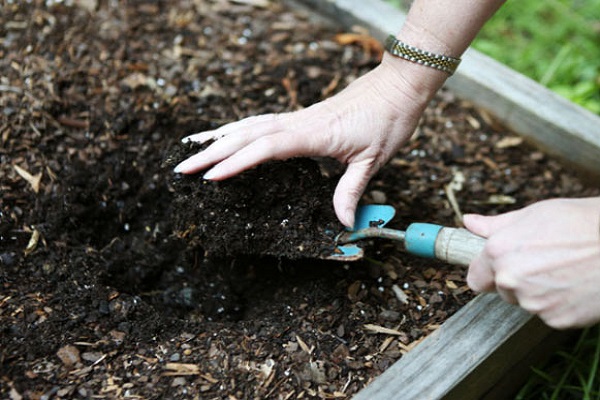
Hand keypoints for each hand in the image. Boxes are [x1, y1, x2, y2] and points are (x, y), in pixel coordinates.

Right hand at [174, 56, 443, 226]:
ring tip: (191, 148)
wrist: (398, 85)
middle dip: (211, 152)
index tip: (210, 176)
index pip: (265, 148)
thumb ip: (352, 191)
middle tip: (181, 168)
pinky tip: (228, 135)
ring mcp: (297, 117)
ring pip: (248, 125)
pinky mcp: (300, 117)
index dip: (236, 162)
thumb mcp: (373, 160)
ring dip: (218, 137)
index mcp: (313, 135)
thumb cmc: (388, 120)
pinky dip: (238, 129)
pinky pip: (260, 122)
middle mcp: (298, 123)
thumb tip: (342, 224)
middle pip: (245, 135)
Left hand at [465, 197, 599, 328]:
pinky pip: (550, 314)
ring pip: (527, 302)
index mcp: (499, 252)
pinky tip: (576, 285)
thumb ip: (496, 225)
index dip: (488, 272)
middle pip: (502, 290)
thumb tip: (469, 222)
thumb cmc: (581, 223)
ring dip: (539, 292)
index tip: (499, 269)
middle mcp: (510, 279)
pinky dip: (560, 304)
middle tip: (545, 262)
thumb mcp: (534, 214)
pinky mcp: (556, 319)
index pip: (475, 278)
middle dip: (517, 279)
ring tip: (565, 270)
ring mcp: (533, 302)